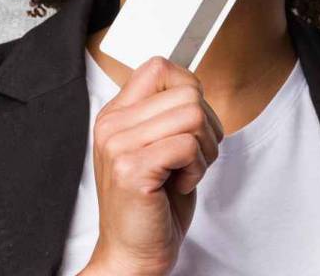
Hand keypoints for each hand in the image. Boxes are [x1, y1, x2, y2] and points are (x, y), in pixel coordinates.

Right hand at [81, 55, 224, 275]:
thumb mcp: (159, 147)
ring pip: (193, 115)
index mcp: (116, 114)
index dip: (190, 91)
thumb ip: (168, 113)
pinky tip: (178, 185)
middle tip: (191, 158)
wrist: (133, 253)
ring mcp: (118, 146)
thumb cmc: (153, 204)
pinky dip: (197, 168)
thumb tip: (194, 86)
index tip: (191, 125)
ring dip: (204, 149)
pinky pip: (187, 145)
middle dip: (207, 127)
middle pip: (187, 92)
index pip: (160, 67)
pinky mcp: (131, 169)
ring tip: (184, 172)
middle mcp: (112, 125)